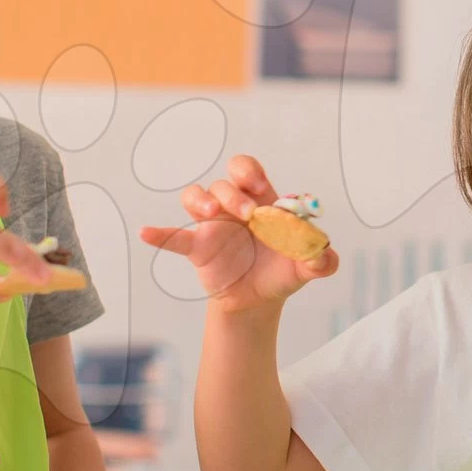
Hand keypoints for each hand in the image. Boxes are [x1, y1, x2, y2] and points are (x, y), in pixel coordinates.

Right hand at [138, 155, 337, 313]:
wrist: (260, 300)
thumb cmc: (282, 271)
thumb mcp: (306, 267)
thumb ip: (322, 260)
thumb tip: (325, 255)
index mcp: (260, 202)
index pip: (247, 170)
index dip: (249, 171)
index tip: (258, 185)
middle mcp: (233, 207)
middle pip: (223, 183)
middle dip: (233, 193)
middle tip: (248, 216)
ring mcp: (212, 225)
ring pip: (196, 196)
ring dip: (200, 198)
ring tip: (209, 212)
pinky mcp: (197, 248)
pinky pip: (174, 237)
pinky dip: (160, 234)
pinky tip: (146, 233)